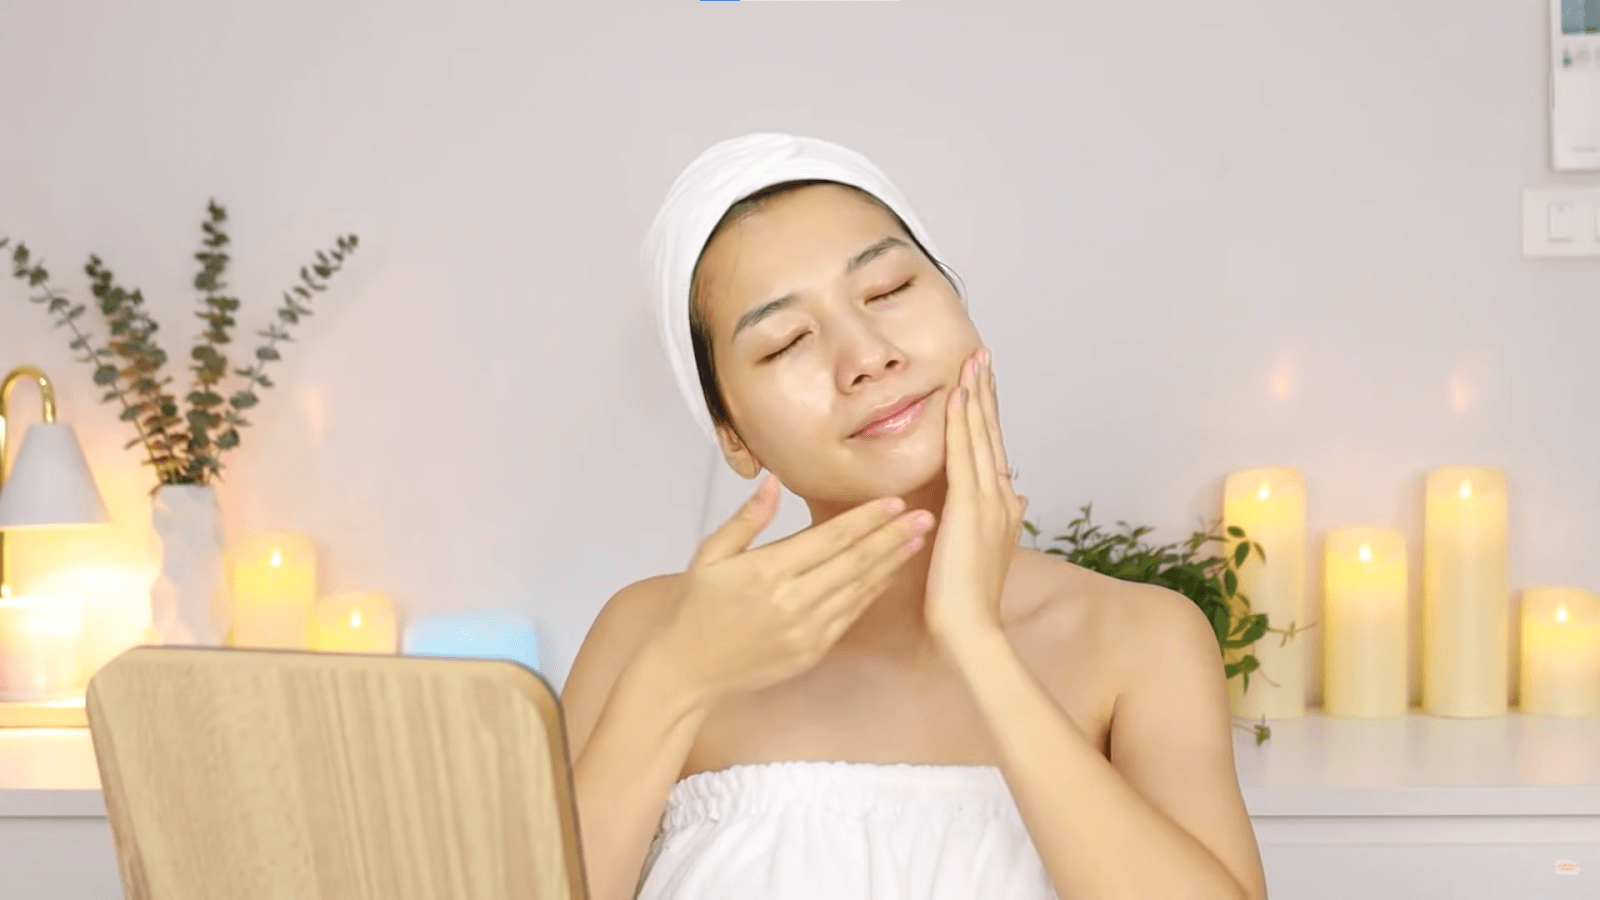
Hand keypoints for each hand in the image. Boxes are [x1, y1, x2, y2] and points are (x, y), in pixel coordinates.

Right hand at [656, 475, 935, 704]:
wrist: (685, 668)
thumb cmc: (695, 606)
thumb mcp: (710, 555)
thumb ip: (747, 520)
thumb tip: (772, 483)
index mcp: (766, 572)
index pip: (830, 538)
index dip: (867, 519)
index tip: (895, 501)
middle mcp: (791, 602)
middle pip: (855, 563)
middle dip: (893, 537)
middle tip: (925, 516)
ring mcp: (804, 631)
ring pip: (859, 590)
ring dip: (892, 564)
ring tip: (917, 540)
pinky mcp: (810, 651)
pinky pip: (850, 616)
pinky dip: (873, 593)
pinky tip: (889, 574)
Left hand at [925, 348, 1026, 638]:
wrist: (972, 628)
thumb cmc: (966, 601)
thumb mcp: (982, 554)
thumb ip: (993, 523)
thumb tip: (1013, 499)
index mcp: (1002, 509)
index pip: (993, 451)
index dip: (988, 416)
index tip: (982, 385)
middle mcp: (1002, 499)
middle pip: (992, 435)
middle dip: (987, 394)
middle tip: (982, 357)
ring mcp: (988, 501)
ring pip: (982, 436)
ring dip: (977, 396)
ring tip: (973, 362)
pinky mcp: (969, 507)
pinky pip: (964, 454)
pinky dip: (963, 422)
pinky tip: (958, 396)